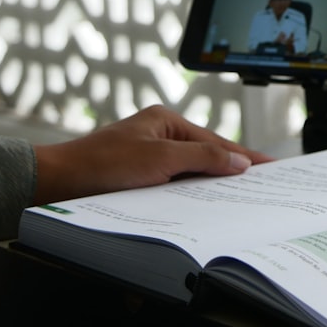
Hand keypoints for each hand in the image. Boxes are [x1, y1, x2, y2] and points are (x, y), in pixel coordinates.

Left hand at [32, 105, 272, 204]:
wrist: (56, 184)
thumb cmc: (100, 164)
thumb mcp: (160, 158)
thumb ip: (203, 157)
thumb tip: (238, 162)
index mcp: (166, 121)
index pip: (216, 141)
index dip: (244, 155)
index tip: (271, 165)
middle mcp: (160, 136)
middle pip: (207, 155)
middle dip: (233, 169)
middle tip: (265, 183)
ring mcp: (150, 157)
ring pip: (192, 172)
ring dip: (213, 184)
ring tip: (242, 196)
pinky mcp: (140, 177)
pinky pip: (176, 184)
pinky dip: (193, 193)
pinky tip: (205, 204)